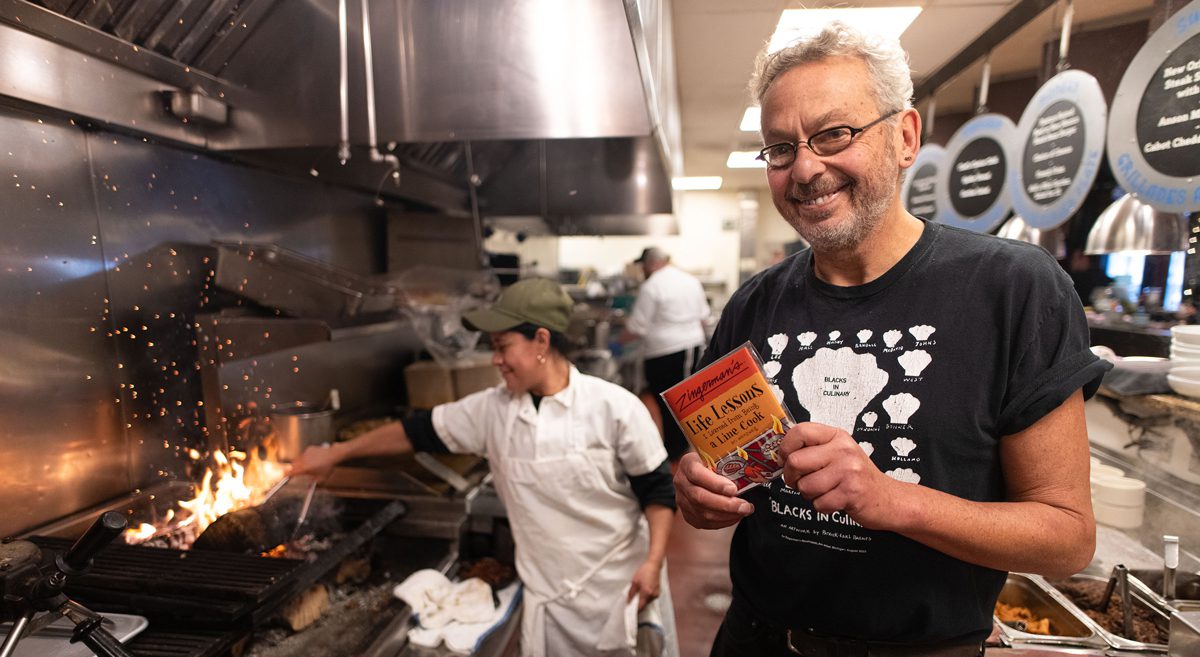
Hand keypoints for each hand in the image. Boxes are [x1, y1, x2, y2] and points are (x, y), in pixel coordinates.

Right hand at [288, 444, 338, 480]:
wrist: (333, 455)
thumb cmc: (327, 467)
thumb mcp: (321, 478)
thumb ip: (313, 483)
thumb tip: (309, 486)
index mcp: (304, 469)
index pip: (290, 472)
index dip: (287, 475)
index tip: (285, 476)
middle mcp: (302, 461)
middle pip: (293, 465)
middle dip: (293, 469)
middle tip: (296, 472)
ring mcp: (305, 454)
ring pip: (298, 459)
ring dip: (300, 463)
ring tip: (309, 465)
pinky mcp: (309, 449)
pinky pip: (304, 454)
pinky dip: (306, 457)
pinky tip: (314, 458)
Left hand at [626, 559, 661, 610]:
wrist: (654, 565)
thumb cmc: (644, 571)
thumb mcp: (634, 582)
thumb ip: (631, 593)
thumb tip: (629, 601)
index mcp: (646, 593)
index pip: (640, 607)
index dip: (635, 610)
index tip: (630, 610)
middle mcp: (653, 595)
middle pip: (644, 605)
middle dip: (638, 604)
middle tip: (632, 599)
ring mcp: (656, 594)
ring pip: (647, 602)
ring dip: (642, 600)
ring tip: (639, 592)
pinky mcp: (658, 592)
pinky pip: (651, 598)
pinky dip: (646, 596)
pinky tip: (644, 590)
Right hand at [674, 452, 753, 528]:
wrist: (698, 472)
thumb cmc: (710, 462)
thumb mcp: (716, 456)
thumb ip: (727, 462)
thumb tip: (751, 470)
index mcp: (687, 463)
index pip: (697, 474)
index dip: (715, 483)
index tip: (733, 489)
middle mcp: (681, 482)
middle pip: (700, 497)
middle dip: (725, 504)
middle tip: (744, 506)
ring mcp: (682, 500)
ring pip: (703, 513)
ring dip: (727, 515)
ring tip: (744, 511)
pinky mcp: (687, 514)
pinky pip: (705, 523)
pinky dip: (723, 522)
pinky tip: (735, 516)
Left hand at [778, 422, 896, 528]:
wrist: (888, 498)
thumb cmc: (857, 476)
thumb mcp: (838, 453)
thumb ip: (813, 449)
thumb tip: (780, 455)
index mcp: (836, 436)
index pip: (800, 431)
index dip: (785, 448)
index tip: (785, 459)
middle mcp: (843, 450)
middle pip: (795, 461)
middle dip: (792, 477)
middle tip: (800, 482)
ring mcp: (848, 471)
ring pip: (805, 486)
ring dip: (809, 495)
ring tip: (825, 491)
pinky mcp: (851, 493)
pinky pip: (818, 503)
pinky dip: (822, 507)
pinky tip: (835, 500)